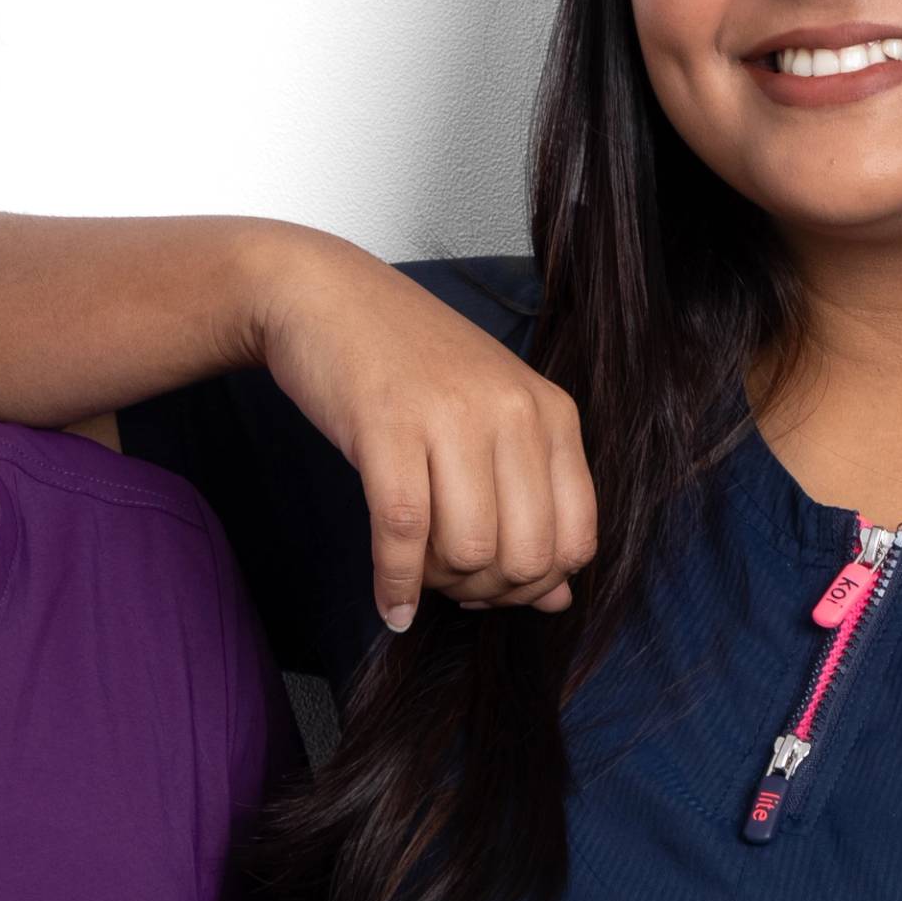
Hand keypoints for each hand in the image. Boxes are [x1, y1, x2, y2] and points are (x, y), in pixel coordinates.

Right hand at [254, 238, 597, 631]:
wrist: (325, 297)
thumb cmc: (408, 365)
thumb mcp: (489, 421)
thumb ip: (531, 505)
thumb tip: (558, 602)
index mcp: (551, 412)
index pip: (577, 538)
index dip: (538, 586)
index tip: (497, 584)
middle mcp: (513, 412)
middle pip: (526, 557)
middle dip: (487, 592)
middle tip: (452, 584)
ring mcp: (451, 417)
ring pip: (469, 552)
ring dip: (439, 586)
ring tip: (417, 574)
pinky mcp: (386, 428)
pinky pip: (404, 534)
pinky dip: (396, 585)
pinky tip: (391, 603)